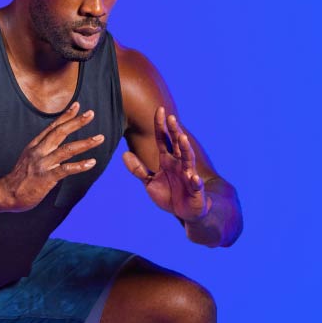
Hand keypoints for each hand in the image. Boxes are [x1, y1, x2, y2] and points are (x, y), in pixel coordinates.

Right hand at [0, 102, 103, 211]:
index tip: (77, 105)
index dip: (65, 116)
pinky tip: (91, 162)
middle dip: (76, 122)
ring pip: (67, 149)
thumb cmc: (19, 178)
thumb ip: (42, 151)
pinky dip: (80, 165)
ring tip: (99, 138)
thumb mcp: (29, 158)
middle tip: (91, 114)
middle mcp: (39, 151)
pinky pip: (65, 169)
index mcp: (35, 146)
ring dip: (85, 143)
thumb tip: (56, 147)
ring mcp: (42, 164)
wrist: (6, 194)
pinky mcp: (46, 178)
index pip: (52, 127)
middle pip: (60, 132)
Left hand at [122, 106, 210, 222]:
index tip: (159, 110)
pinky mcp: (196, 190)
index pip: (163, 140)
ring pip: (188, 160)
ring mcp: (189, 176)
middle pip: (176, 145)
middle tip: (171, 117)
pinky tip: (194, 178)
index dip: (160, 126)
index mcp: (167, 160)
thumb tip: (124, 153)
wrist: (185, 212)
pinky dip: (195, 181)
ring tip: (183, 139)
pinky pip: (196, 185)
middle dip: (174, 132)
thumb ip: (138, 169)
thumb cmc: (169, 194)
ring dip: (186, 149)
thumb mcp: (149, 182)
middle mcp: (179, 164)